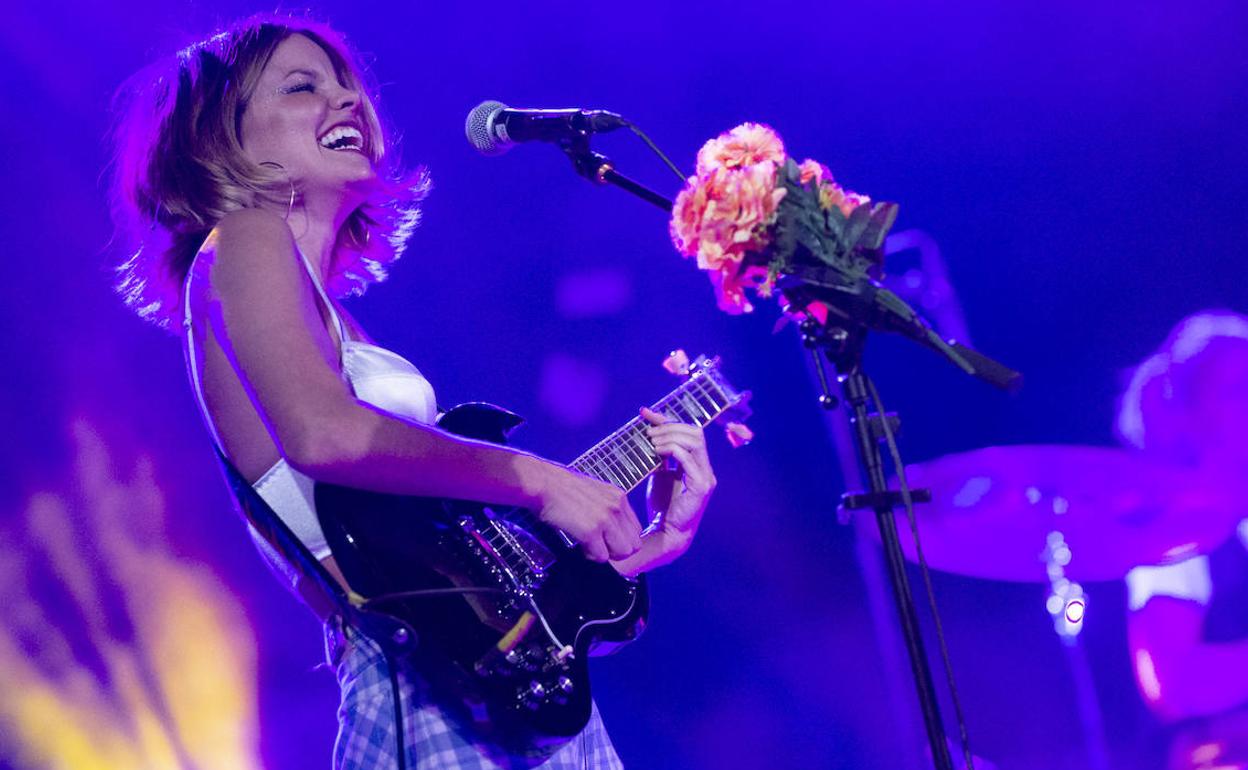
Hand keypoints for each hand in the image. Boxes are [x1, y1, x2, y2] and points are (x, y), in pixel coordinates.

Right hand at [534, 464, 642, 561]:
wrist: (542, 483)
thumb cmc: (561, 488)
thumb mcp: (595, 492)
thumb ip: (608, 508)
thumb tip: (612, 532)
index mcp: (619, 497)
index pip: (636, 530)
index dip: (622, 540)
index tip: (607, 540)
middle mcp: (616, 507)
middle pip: (633, 545)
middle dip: (617, 551)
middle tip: (599, 546)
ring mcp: (605, 519)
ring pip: (622, 553)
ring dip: (606, 554)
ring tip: (589, 545)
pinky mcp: (590, 531)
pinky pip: (601, 557)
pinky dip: (590, 555)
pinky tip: (579, 544)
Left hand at [641, 406, 716, 552]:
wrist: (666, 532)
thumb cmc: (663, 503)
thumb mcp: (659, 472)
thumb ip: (659, 454)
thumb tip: (648, 429)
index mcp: (697, 462)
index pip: (688, 431)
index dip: (667, 420)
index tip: (645, 413)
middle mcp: (705, 467)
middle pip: (695, 432)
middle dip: (670, 428)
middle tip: (649, 433)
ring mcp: (706, 476)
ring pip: (695, 442)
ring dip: (671, 437)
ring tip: (652, 443)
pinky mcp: (701, 487)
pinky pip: (690, 460)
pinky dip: (674, 450)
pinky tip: (658, 453)